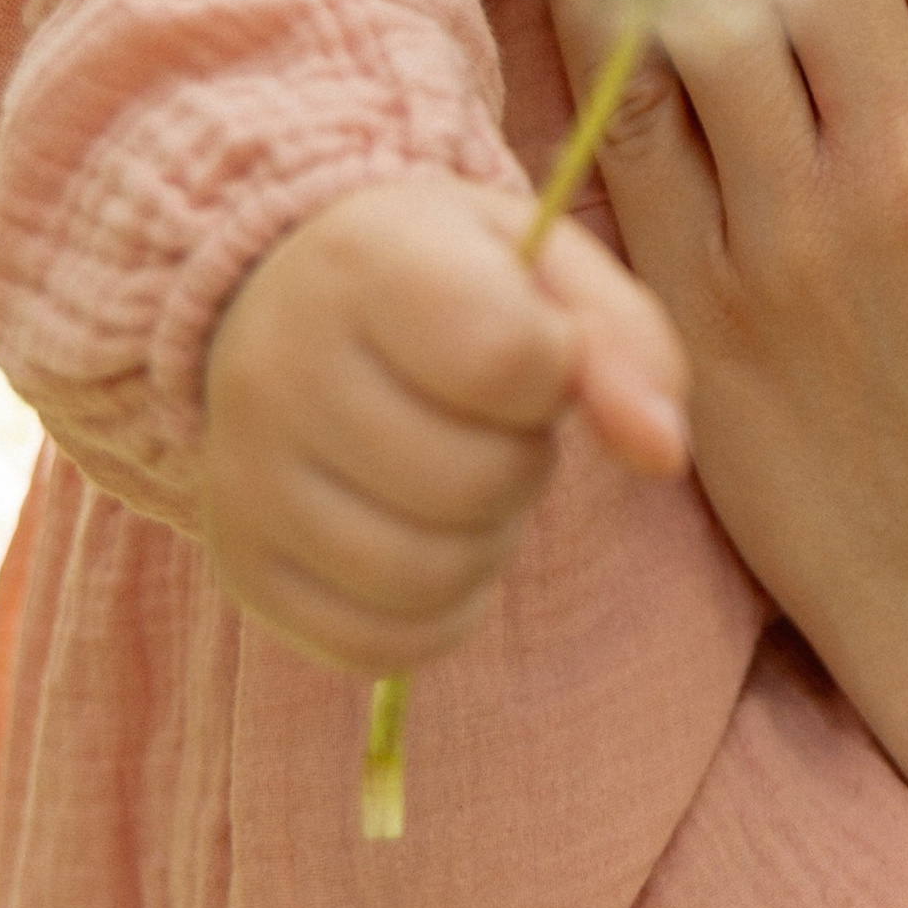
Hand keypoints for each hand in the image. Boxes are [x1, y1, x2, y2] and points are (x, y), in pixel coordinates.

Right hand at [200, 172, 686, 671]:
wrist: (286, 299)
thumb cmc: (443, 278)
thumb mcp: (542, 266)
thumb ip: (623, 340)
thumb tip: (664, 452)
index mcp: (361, 264)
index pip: (502, 359)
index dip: (553, 372)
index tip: (532, 349)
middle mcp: (277, 369)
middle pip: (472, 481)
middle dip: (522, 460)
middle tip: (496, 421)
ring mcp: (243, 478)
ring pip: (426, 575)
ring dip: (487, 540)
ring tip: (465, 476)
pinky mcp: (242, 567)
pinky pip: (380, 644)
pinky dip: (440, 610)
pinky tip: (430, 536)